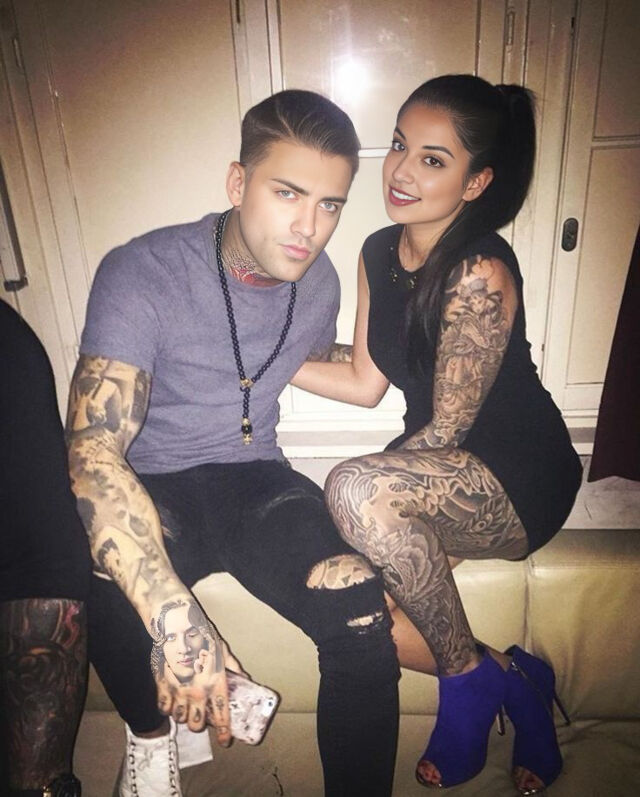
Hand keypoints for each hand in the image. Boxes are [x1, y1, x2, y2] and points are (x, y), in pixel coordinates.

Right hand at [150, 597, 243, 743]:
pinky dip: (167, 708)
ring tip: (186, 707)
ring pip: (180, 718)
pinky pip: (163, 708)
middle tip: (200, 717)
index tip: (225, 740)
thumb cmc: (202, 634)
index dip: (224, 732)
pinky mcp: (162, 685)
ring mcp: (178, 690)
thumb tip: (243, 678)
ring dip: (183, 716)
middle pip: (196, 725)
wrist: (176, 625)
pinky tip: (171, 700)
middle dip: (199, 725)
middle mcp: (197, 691)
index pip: (221, 715)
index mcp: (215, 682)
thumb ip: (232, 667)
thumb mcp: (222, 649)